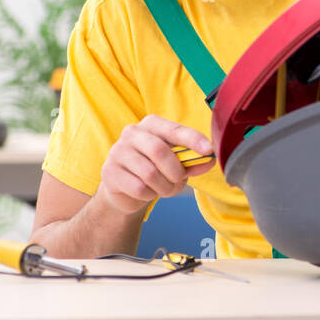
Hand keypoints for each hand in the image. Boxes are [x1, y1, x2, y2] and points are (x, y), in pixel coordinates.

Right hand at [99, 115, 214, 214]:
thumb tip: (210, 159)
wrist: (127, 189)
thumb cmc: (156, 169)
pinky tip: (148, 192)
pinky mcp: (109, 172)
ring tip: (165, 188)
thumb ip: (193, 161)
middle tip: (179, 179)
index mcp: (151, 124)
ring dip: (164, 187)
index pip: (174, 129)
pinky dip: (150, 194)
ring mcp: (117, 152)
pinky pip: (138, 188)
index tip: (208, 150)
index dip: (192, 139)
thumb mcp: (177, 163)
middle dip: (175, 171)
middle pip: (159, 151)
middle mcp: (132, 133)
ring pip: (149, 173)